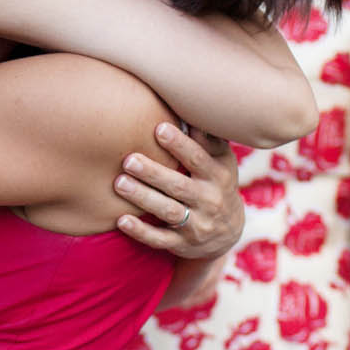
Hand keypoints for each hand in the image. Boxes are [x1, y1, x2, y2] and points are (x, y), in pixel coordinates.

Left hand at [113, 124, 242, 258]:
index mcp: (218, 176)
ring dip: (143, 198)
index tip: (158, 129)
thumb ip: (207, 138)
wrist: (229, 231)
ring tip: (120, 183)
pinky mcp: (183, 244)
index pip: (199, 159)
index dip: (180, 145)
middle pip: (179, 186)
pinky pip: (160, 239)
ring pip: (168, 211)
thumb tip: (193, 105)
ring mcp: (197, 225)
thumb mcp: (221, 161)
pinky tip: (121, 220)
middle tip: (128, 160)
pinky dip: (141, 231)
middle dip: (154, 173)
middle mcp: (210, 200)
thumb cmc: (216, 182)